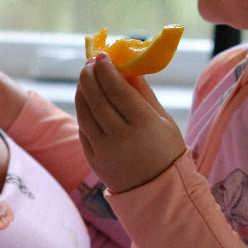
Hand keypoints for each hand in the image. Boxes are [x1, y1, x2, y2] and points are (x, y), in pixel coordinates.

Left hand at [75, 53, 186, 192]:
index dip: (106, 69)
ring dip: (81, 91)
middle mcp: (120, 136)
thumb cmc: (166, 150)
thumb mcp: (163, 119)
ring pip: (84, 112)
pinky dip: (83, 111)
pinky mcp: (93, 159)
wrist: (158, 192)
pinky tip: (86, 100)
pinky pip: (83, 128)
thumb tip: (126, 67)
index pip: (116, 89)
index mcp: (143, 124)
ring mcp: (103, 149)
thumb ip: (143, 93)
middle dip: (89, 76)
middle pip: (96, 98)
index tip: (101, 56)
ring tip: (86, 78)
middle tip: (89, 63)